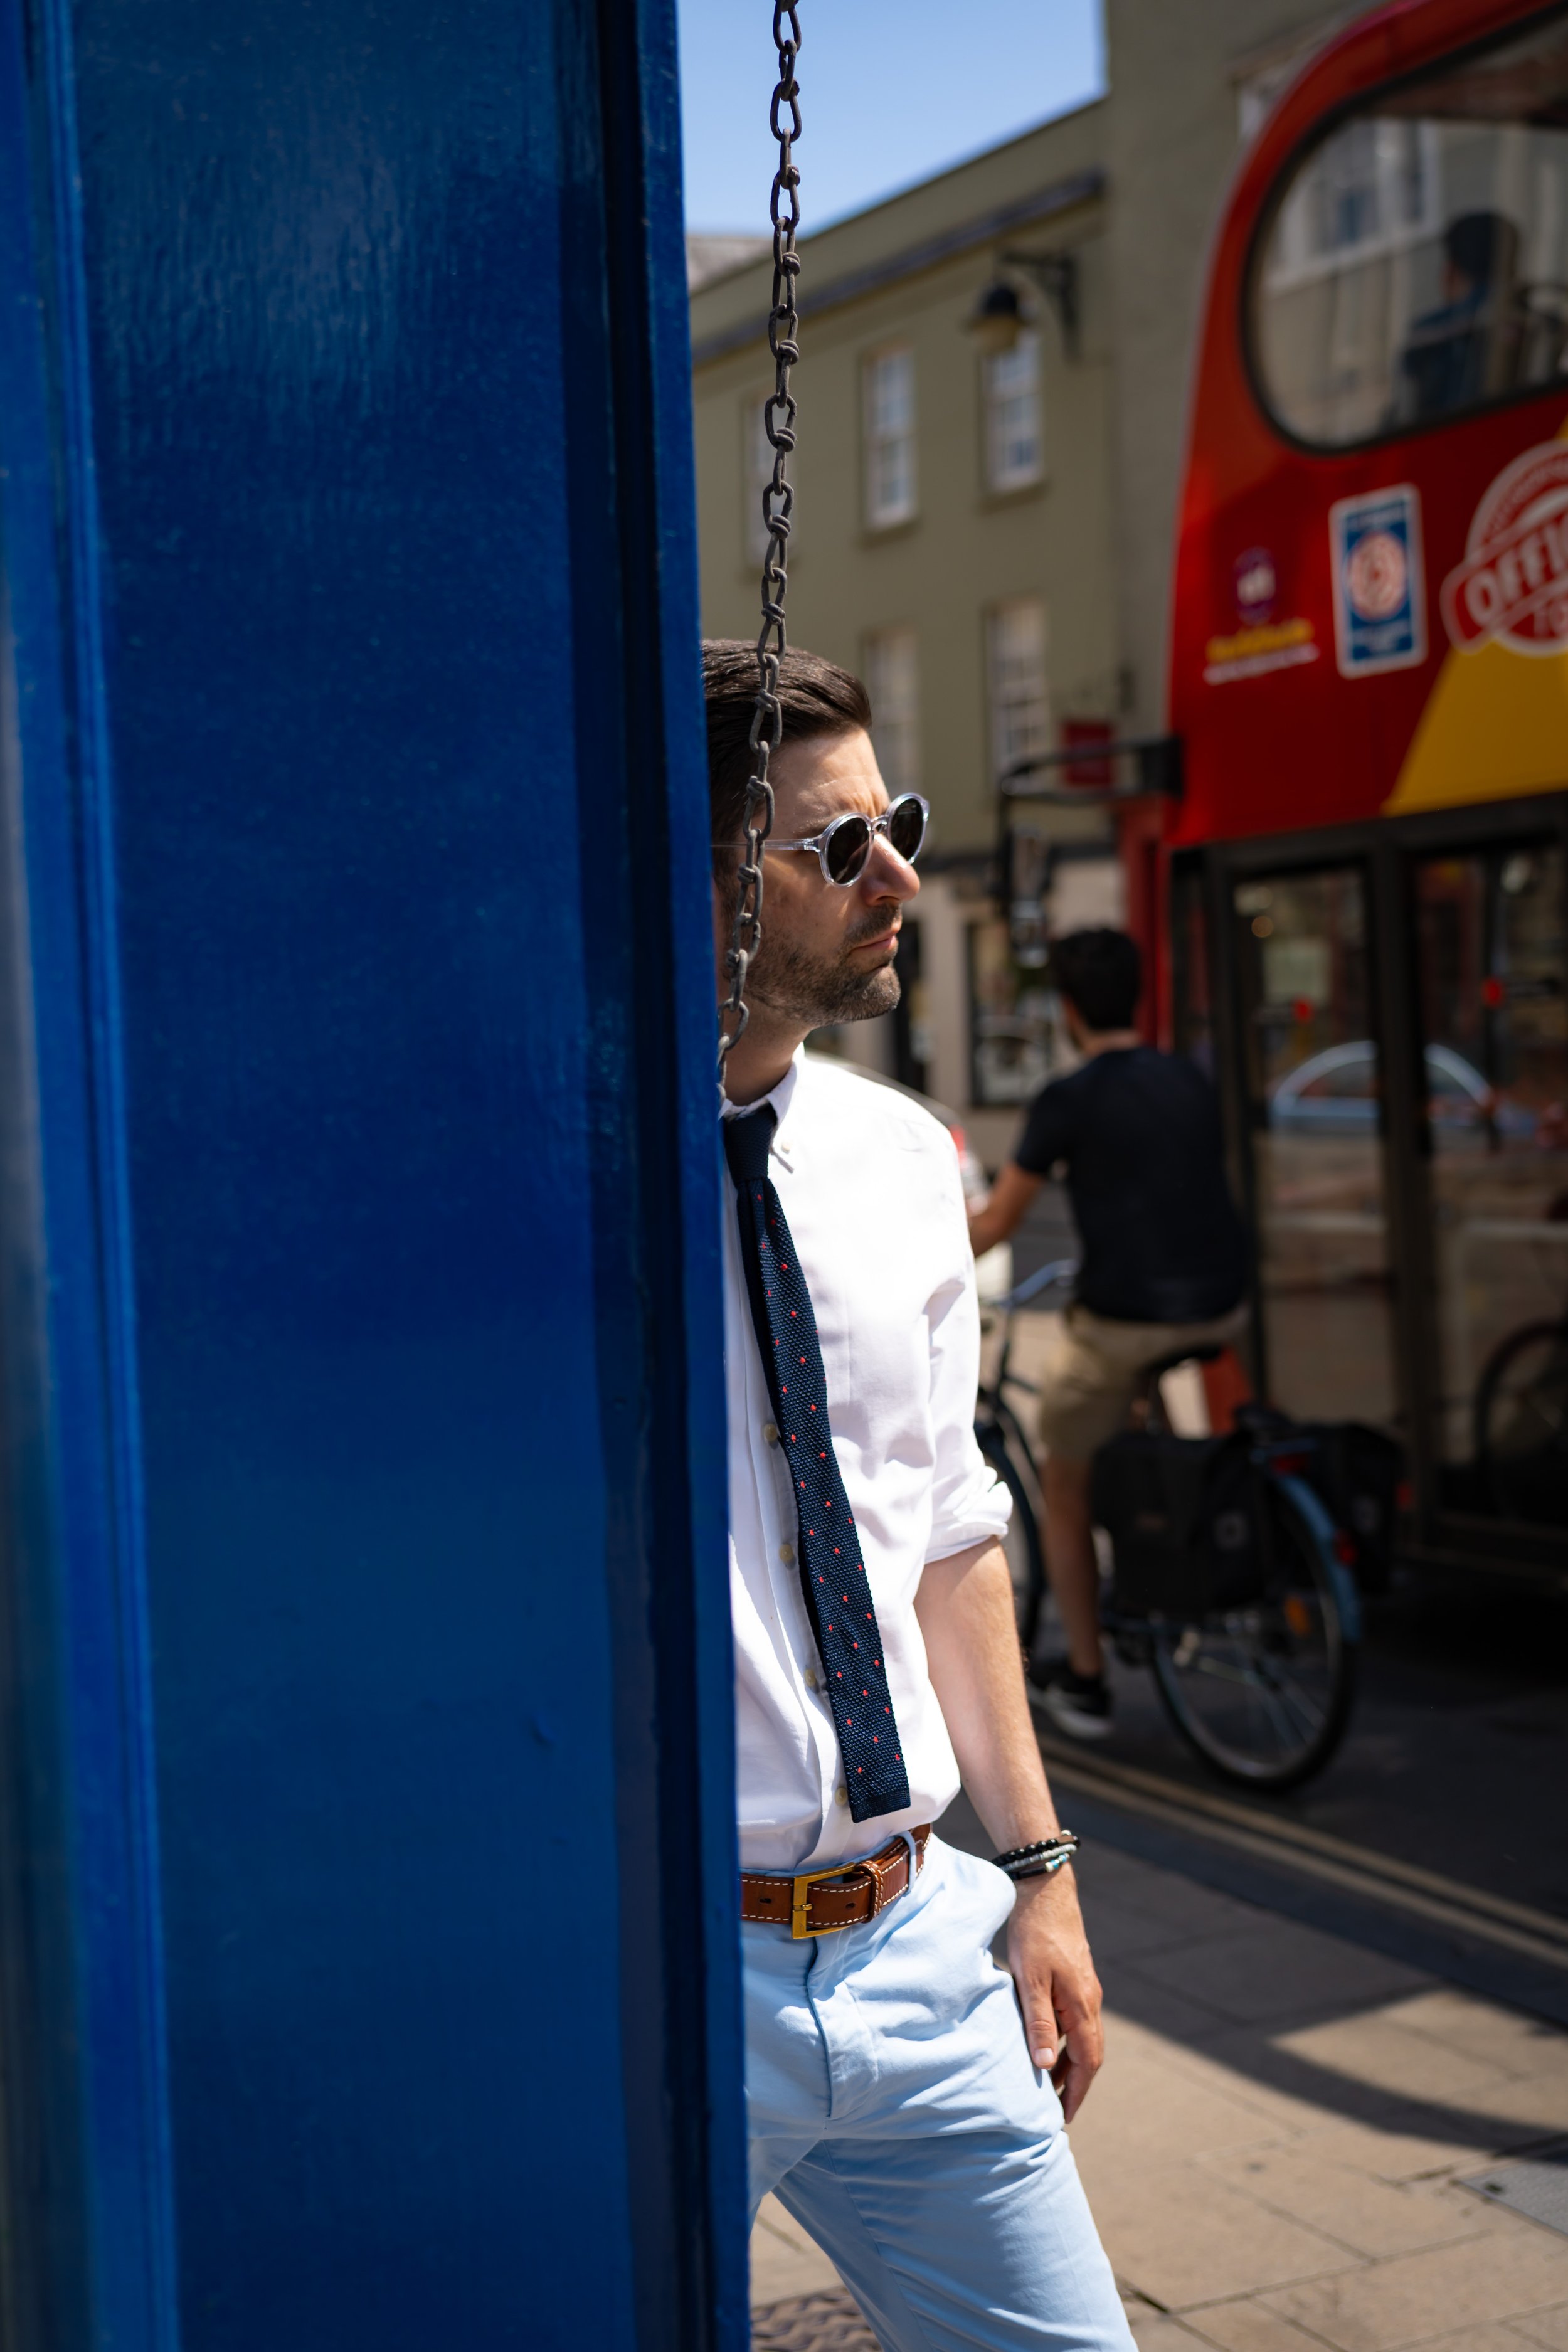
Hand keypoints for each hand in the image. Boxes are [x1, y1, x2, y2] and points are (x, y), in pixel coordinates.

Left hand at [1005, 1868, 1104, 2123]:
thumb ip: (1038, 2022)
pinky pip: (1075, 2019)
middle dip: (1075, 2083)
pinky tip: (1047, 2043)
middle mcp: (1089, 1999)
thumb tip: (1046, 2065)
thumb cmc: (1034, 1933)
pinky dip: (1065, 2040)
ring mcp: (1084, 1987)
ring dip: (1069, 2062)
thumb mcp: (1030, 1979)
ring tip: (1047, 2084)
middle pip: (1089, 2053)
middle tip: (1055, 2109)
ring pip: (1082, 2036)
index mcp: (1082, 2004)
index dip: (1077, 2091)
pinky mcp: (1074, 1977)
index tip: (1063, 2117)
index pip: (1088, 2061)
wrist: (1044, 1889)